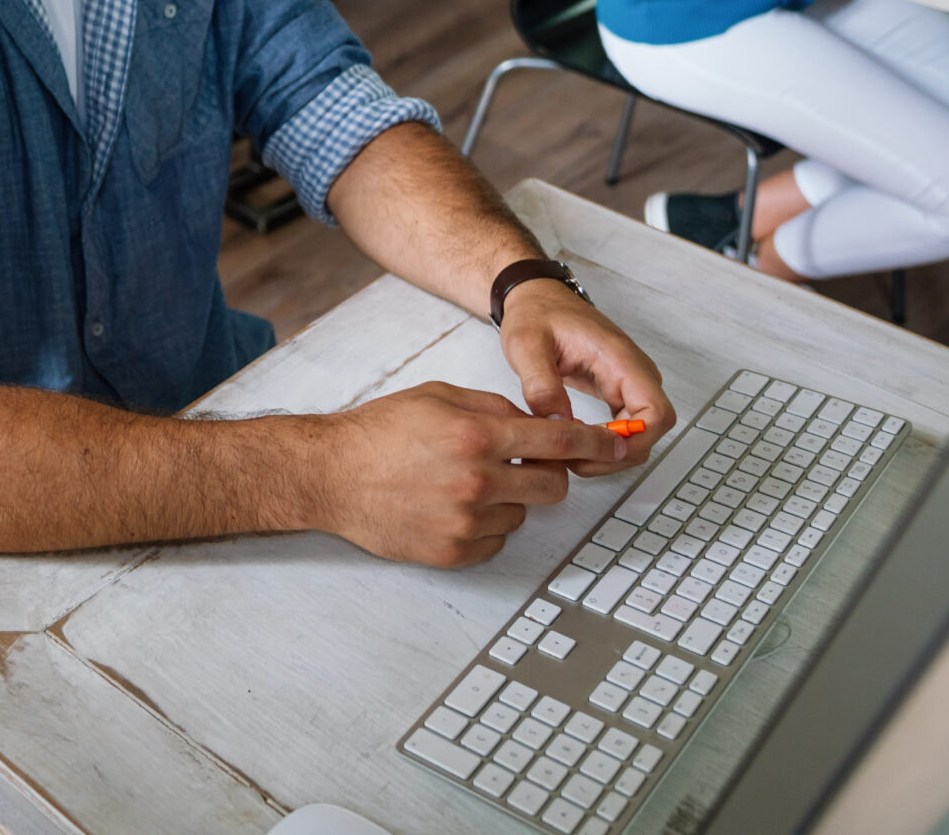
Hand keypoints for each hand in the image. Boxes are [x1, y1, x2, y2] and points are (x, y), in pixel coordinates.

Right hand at [314, 380, 625, 567]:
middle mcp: (477, 481)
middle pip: (553, 486)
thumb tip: (534, 423)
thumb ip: (493, 407)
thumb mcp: (438, 396)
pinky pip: (496, 539)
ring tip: (465, 482)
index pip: (558, 439)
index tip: (617, 445)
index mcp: (476, 435)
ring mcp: (466, 522)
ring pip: (522, 513)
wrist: (332, 475)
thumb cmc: (380, 431)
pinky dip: (486, 525)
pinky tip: (452, 506)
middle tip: (522, 463)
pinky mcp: (453, 551)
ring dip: (509, 499)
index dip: (596, 442)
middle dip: (547, 473)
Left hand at [498, 279, 674, 475]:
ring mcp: (628, 383)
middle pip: (651, 431)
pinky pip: (624, 428)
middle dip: (616, 455)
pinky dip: (604, 444)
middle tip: (574, 462)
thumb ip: (541, 385)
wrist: (537, 299)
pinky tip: (576, 446)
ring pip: (640, 434)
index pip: (656, 413)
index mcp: (619, 358)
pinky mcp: (617, 391)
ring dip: (610, 454)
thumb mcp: (526, 345)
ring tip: (570, 456)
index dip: (634, 441)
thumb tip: (558, 426)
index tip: (596, 450)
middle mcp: (633, 372)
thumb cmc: (536, 313)